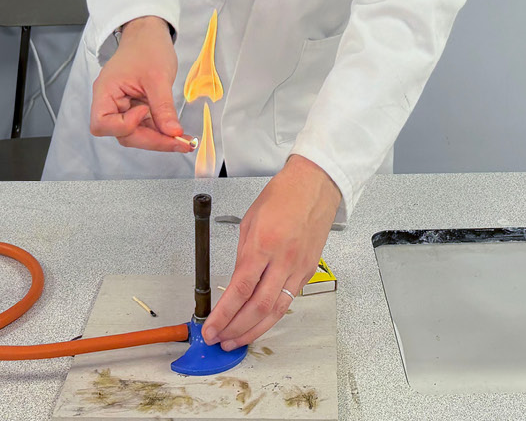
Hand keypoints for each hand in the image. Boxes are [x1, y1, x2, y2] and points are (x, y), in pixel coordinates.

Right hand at [88, 16, 190, 151]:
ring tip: (182, 141)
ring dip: (158, 139)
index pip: (102, 124)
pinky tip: (177, 133)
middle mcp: (110, 102)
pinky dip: (161, 131)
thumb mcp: (158, 77)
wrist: (149, 33)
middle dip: (150, 140)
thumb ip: (163, 107)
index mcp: (105, 91)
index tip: (144, 112)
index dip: (123, 125)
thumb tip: (172, 133)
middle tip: (177, 142)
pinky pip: (145, 126)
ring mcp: (123, 106)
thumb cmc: (147, 47)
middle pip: (122, 134)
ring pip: (136, 134)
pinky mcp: (136, 107)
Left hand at [202, 155, 340, 349]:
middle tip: (220, 339)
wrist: (315, 186)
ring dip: (254, 330)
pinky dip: (272, 316)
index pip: (239, 290)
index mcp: (263, 244)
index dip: (223, 315)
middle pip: (258, 307)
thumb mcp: (249, 222)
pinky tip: (259, 323)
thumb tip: (234, 284)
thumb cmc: (282, 196)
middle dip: (235, 329)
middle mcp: (283, 260)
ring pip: (276, 311)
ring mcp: (298, 268)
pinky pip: (288, 300)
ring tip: (236, 340)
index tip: (211, 327)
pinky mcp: (309, 271)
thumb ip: (242, 255)